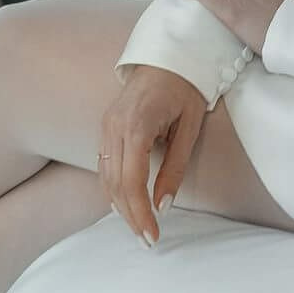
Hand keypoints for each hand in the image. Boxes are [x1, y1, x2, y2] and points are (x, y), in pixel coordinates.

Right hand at [98, 66, 205, 245]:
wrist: (169, 52)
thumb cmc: (186, 85)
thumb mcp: (189, 126)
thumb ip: (175, 167)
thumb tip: (163, 207)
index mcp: (136, 124)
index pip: (132, 181)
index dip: (140, 213)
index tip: (153, 236)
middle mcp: (114, 127)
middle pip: (115, 184)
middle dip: (130, 216)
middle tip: (147, 240)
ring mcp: (106, 126)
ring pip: (105, 177)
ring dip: (120, 206)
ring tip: (139, 227)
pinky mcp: (105, 126)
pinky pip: (104, 165)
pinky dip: (113, 188)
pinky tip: (126, 204)